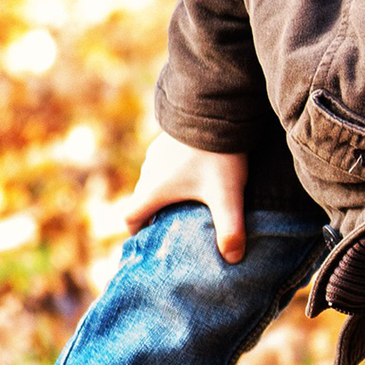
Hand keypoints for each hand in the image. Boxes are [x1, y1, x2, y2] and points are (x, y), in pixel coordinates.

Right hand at [123, 131, 248, 260]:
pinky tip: (198, 173)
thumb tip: (233, 260)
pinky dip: (175, 173)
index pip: (131, 217)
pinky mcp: (170, 135)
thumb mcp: (226, 195)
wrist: (215, 105)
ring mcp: (157, 151)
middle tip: (174, 227)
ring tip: (189, 203)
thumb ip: (230, 229)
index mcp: (153, 189)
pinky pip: (166, 162)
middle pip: (143, 199)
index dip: (137, 233)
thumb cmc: (216, 155)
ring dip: (166, 192)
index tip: (150, 242)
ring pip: (155, 179)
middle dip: (154, 215)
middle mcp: (149, 170)